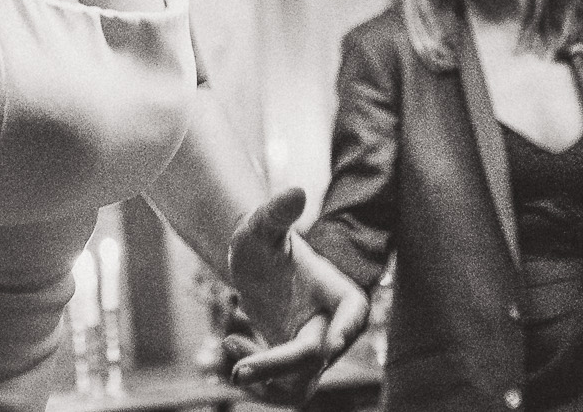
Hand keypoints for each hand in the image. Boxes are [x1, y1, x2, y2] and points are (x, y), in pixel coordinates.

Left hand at [220, 188, 369, 402]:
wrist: (250, 263)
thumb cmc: (262, 239)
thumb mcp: (264, 225)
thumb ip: (277, 212)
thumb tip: (294, 192)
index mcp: (341, 294)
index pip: (352, 316)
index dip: (344, 332)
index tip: (328, 347)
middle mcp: (333, 328)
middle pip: (315, 357)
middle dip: (278, 366)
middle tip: (237, 371)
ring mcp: (314, 351)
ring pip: (300, 387)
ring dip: (265, 383)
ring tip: (231, 355)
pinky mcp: (293, 368)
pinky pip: (281, 391)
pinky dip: (256, 381)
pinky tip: (232, 344)